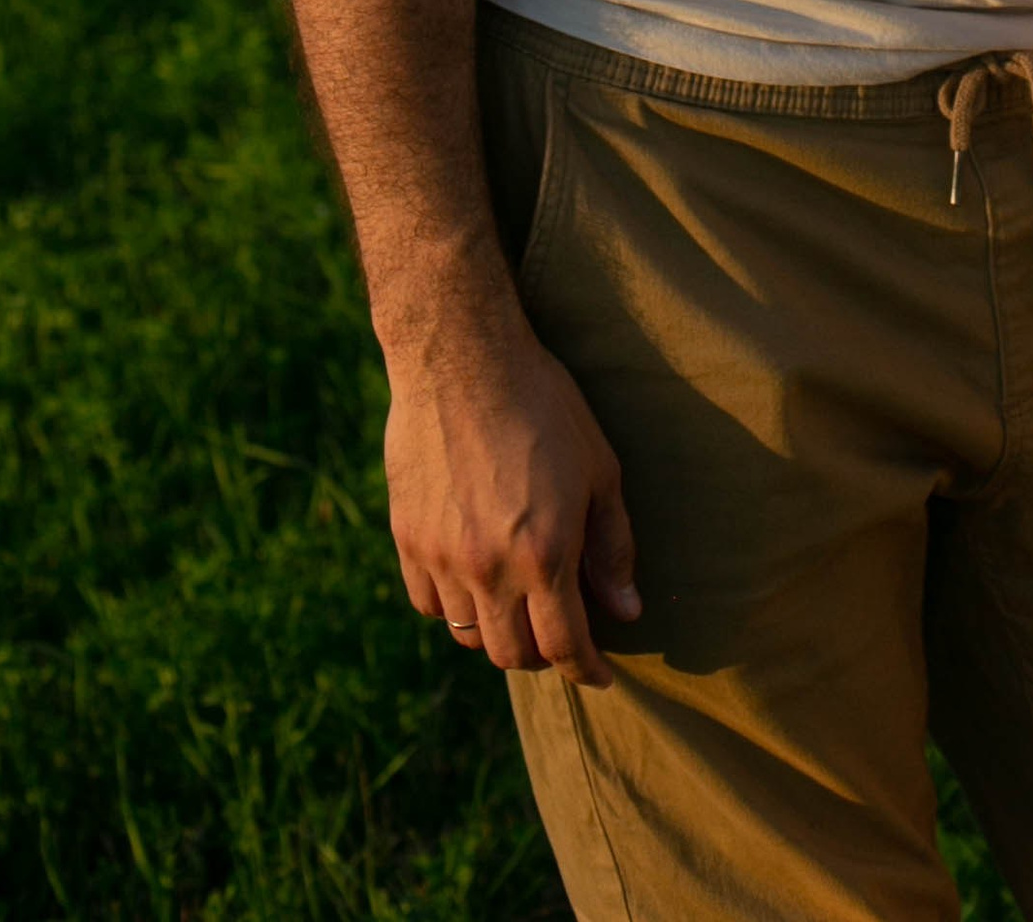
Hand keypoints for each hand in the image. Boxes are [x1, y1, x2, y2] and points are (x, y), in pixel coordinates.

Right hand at [385, 324, 640, 685]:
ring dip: (496, 631)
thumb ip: (612, 546)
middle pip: (512, 654)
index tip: (600, 675)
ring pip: (468, 634)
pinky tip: (472, 578)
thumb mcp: (599, 468)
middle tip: (559, 632)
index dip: (586, 670)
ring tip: (516, 605)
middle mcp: (489, 568)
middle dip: (543, 655)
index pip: (564, 647)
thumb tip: (626, 611)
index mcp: (544, 554)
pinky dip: (453, 604)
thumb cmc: (544, 404)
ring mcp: (442, 556)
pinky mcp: (406, 538)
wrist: (462, 357)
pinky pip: (428, 602)